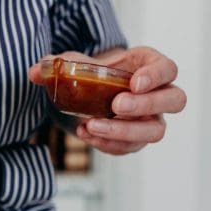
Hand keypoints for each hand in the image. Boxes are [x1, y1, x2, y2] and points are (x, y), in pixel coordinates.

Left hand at [29, 47, 185, 154]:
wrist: (89, 93)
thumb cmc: (92, 73)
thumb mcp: (75, 63)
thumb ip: (56, 64)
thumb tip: (35, 72)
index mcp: (149, 65)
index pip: (168, 68)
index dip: (156, 76)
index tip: (133, 83)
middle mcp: (159, 93)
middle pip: (175, 100)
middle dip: (146, 105)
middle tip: (116, 105)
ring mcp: (152, 119)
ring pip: (156, 131)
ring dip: (125, 131)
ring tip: (93, 125)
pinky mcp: (137, 140)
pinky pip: (131, 147)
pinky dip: (108, 144)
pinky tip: (87, 134)